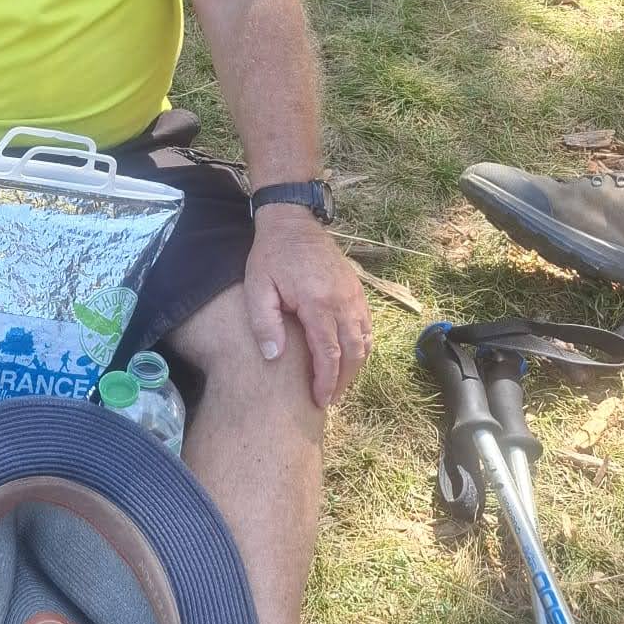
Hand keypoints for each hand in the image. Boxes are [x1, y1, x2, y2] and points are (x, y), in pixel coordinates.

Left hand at [243, 208, 371, 407]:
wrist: (292, 223)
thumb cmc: (271, 256)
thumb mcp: (257, 288)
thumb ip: (264, 323)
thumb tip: (274, 357)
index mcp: (318, 303)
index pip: (329, 353)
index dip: (325, 381)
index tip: (319, 400)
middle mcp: (343, 301)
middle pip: (353, 353)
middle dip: (343, 381)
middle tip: (329, 400)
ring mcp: (354, 295)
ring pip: (365, 341)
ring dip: (354, 367)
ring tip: (338, 384)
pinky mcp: (357, 290)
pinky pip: (367, 326)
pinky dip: (361, 347)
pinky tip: (348, 358)